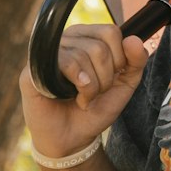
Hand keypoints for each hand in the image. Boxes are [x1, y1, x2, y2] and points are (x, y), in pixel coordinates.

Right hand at [19, 23, 147, 160]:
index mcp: (87, 37)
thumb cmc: (96, 108)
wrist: (73, 138)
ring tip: (83, 97)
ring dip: (91, 87)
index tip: (111, 77)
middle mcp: (67, 39)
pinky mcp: (33, 69)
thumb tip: (134, 40)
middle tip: (95, 92)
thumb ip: (136, 61)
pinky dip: (78, 85)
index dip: (119, 59)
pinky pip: (65, 63)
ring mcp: (49, 53)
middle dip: (105, 78)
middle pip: (99, 46)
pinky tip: (71, 95)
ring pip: (83, 56)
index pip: (111, 32)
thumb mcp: (125, 84)